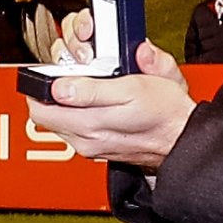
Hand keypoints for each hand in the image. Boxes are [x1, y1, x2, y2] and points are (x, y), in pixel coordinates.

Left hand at [21, 38, 197, 169]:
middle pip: (47, 115)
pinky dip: (80, 114)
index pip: (40, 109)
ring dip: (67, 104)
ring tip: (84, 88)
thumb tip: (59, 88)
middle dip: (52, 93)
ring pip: (62, 121)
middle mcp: (85, 140)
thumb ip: (91, 89)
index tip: (51, 73)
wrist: (182, 136)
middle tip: (68, 76)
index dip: (40, 87)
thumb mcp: (131, 88)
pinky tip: (96, 104)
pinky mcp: (99, 149)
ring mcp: (91, 147)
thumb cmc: (164, 112)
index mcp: (88, 125)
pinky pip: (77, 129)